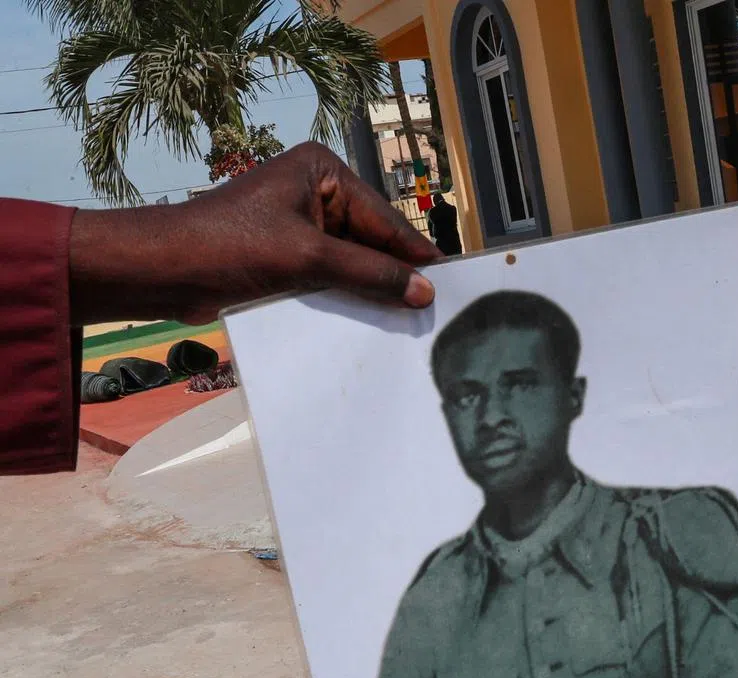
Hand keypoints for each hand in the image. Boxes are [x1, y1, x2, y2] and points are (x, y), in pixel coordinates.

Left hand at [69, 141, 442, 325]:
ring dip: (372, 291)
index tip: (448, 284)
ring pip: (354, 262)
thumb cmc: (230, 247)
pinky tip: (371, 322)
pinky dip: (349, 298)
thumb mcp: (309, 258)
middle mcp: (316, 192)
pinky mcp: (288, 256)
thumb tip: (423, 291)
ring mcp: (302, 225)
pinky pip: (332, 277)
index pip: (383, 218)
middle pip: (371, 240)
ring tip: (409, 322)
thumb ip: (370, 274)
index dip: (415, 254)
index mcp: (322, 172)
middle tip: (433, 310)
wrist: (165, 270)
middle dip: (395, 274)